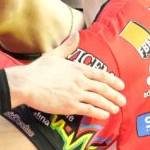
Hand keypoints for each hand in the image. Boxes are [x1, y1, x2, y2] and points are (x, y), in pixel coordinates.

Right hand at [7, 31, 125, 118]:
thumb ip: (67, 46)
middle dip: (115, 95)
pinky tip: (105, 115)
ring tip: (116, 109)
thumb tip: (75, 33)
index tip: (121, 85)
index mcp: (77, 68)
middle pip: (103, 88)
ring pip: (98, 100)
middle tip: (123, 100)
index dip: (113, 81)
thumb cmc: (37, 70)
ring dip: (109, 105)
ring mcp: (75, 94)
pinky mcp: (70, 106)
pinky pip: (89, 110)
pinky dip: (99, 113)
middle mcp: (79, 80)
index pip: (100, 75)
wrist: (26, 84)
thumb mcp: (54, 54)